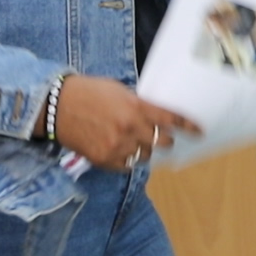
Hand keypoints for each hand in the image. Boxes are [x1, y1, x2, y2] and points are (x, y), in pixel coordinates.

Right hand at [52, 75, 199, 170]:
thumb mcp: (118, 90)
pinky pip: (127, 165)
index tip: (199, 132)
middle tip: (159, 136)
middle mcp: (130, 128)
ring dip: (144, 149)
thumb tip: (154, 116)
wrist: (57, 106)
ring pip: (145, 155)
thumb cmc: (88, 92)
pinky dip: (127, 159)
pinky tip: (119, 148)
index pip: (170, 119)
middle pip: (162, 141)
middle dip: (164, 139)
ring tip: (132, 140)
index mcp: (135, 107)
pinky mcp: (104, 160)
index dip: (188, 126)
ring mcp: (117, 146)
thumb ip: (138, 104)